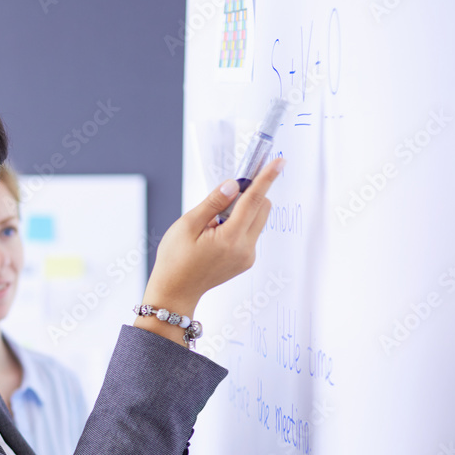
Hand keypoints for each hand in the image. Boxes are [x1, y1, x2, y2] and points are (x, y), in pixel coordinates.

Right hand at [142, 159, 283, 314]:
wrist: (175, 291)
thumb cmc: (175, 260)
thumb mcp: (187, 225)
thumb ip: (213, 202)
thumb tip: (233, 185)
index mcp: (229, 238)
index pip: (254, 200)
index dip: (266, 178)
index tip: (279, 162)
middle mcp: (244, 249)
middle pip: (262, 209)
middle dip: (249, 196)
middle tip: (224, 197)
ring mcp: (247, 257)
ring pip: (257, 221)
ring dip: (242, 212)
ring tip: (213, 224)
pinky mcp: (246, 261)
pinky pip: (250, 234)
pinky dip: (238, 226)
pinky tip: (215, 236)